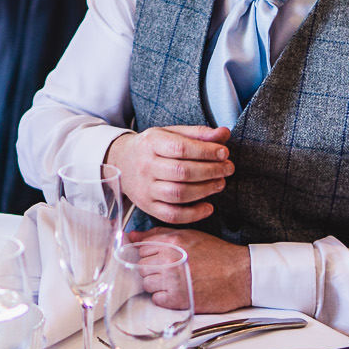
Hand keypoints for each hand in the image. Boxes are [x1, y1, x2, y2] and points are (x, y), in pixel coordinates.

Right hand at [104, 125, 232, 225]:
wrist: (121, 161)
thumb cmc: (152, 146)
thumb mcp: (171, 133)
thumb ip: (198, 134)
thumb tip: (224, 133)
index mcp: (151, 143)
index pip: (181, 148)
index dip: (206, 151)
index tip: (224, 153)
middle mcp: (146, 166)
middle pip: (182, 172)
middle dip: (211, 171)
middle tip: (228, 168)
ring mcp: (145, 189)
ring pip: (178, 194)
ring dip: (205, 190)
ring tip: (220, 183)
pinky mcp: (147, 206)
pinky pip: (171, 215)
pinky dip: (193, 214)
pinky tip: (208, 207)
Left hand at [130, 229, 251, 314]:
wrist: (241, 275)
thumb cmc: (218, 255)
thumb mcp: (189, 235)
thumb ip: (158, 234)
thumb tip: (131, 235)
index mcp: (171, 242)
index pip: (140, 247)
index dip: (149, 253)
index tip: (157, 257)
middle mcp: (169, 261)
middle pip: (141, 266)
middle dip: (152, 268)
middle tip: (170, 270)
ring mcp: (172, 281)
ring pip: (146, 284)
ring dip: (158, 284)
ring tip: (176, 281)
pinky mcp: (177, 300)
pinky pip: (156, 300)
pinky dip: (165, 298)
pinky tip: (179, 292)